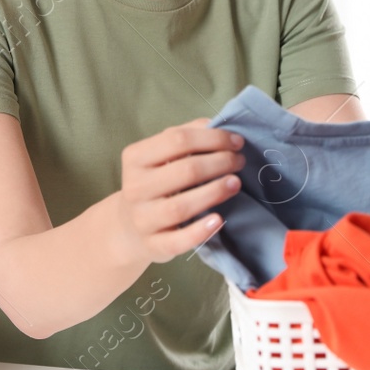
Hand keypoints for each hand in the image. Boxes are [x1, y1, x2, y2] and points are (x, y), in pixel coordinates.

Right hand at [116, 119, 244, 262]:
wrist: (129, 227)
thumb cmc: (154, 183)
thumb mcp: (160, 156)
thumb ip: (185, 137)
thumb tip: (217, 124)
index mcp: (135, 158)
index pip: (177, 140)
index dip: (212, 138)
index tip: (236, 141)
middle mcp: (134, 187)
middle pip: (185, 171)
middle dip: (219, 162)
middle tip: (240, 161)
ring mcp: (142, 219)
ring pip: (181, 206)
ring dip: (214, 192)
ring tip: (235, 183)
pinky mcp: (153, 245)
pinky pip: (178, 241)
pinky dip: (200, 231)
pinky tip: (219, 220)